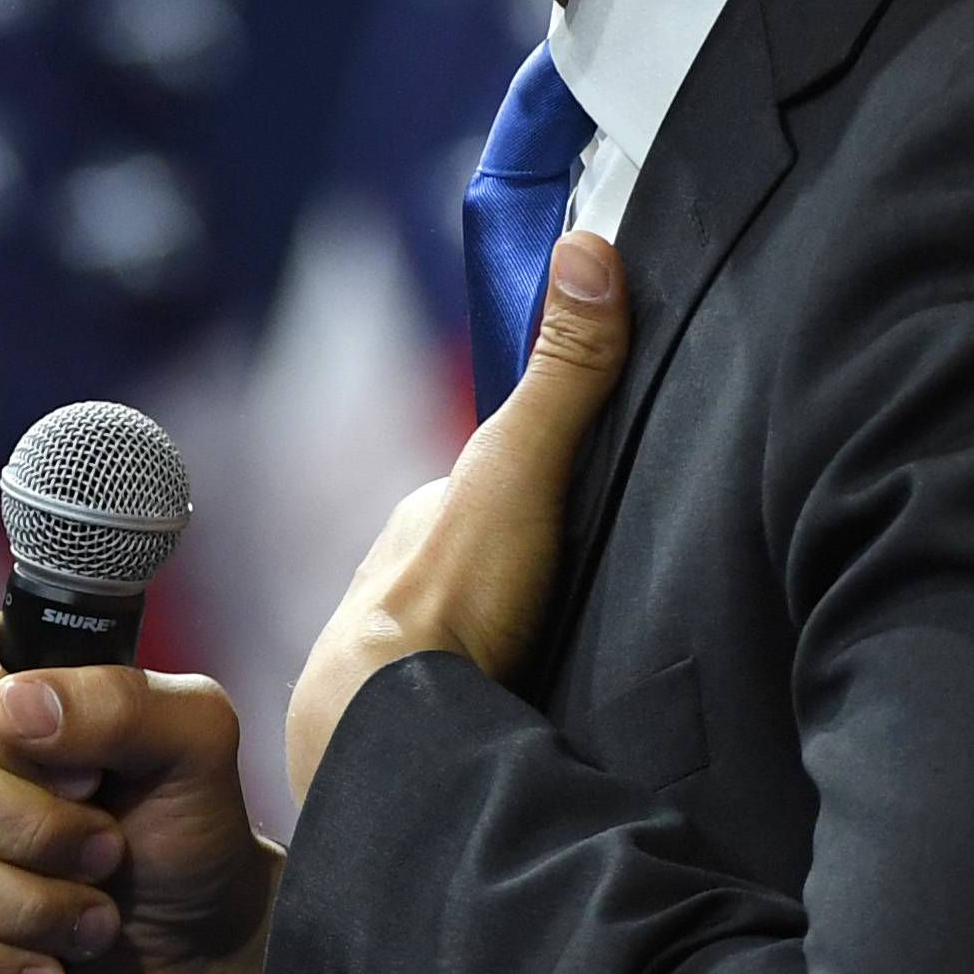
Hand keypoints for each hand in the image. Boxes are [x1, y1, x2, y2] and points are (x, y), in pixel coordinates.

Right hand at [0, 616, 278, 973]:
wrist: (188, 949)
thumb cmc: (182, 827)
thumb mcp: (193, 742)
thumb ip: (120, 701)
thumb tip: (14, 708)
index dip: (20, 741)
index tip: (94, 782)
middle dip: (35, 834)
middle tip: (107, 856)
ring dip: (26, 907)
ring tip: (94, 922)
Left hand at [287, 228, 630, 804]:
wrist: (390, 727)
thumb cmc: (452, 598)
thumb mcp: (521, 466)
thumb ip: (564, 374)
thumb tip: (584, 246)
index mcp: (426, 518)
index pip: (494, 487)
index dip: (542, 490)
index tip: (583, 509)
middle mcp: (400, 579)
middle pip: (478, 560)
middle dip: (522, 572)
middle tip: (576, 591)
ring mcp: (398, 655)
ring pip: (464, 633)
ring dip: (500, 643)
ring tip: (547, 661)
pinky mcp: (411, 726)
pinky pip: (456, 699)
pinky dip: (486, 699)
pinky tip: (512, 715)